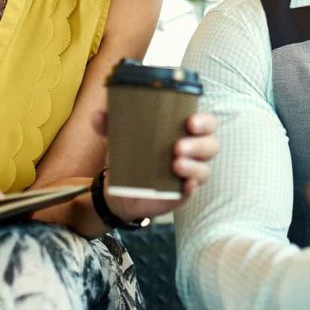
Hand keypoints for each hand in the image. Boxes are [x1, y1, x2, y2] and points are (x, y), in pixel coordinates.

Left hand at [91, 110, 218, 220]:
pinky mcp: (182, 193)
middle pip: (211, 145)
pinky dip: (190, 187)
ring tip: (175, 164)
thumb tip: (98, 115)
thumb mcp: (121, 136)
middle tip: (178, 147)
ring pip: (204, 169)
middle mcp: (193, 152)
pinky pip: (193, 191)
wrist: (121, 188)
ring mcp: (189, 173)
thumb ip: (110, 124)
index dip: (205, 121)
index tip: (190, 121)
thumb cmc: (131, 153)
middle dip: (198, 145)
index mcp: (184, 131)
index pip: (206, 123)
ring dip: (193, 166)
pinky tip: (184, 185)